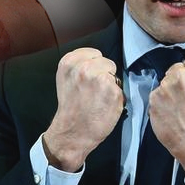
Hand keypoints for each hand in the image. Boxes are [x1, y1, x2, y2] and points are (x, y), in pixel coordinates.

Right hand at [42, 47, 123, 171]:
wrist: (73, 131)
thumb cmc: (70, 107)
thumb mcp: (65, 79)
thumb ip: (77, 65)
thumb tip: (95, 60)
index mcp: (69, 63)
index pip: (94, 53)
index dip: (94, 65)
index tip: (89, 76)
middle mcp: (84, 68)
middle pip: (107, 62)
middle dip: (104, 74)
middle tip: (94, 90)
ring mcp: (100, 79)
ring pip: (114, 76)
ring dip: (110, 86)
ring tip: (98, 98)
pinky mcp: (114, 92)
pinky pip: (120, 89)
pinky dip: (115, 98)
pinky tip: (104, 105)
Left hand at [149, 57, 184, 182]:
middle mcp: (181, 76)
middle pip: (175, 69)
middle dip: (178, 79)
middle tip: (184, 94)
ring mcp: (165, 86)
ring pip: (164, 82)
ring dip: (169, 90)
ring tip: (177, 104)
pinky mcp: (153, 97)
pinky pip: (156, 94)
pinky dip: (160, 100)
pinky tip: (169, 110)